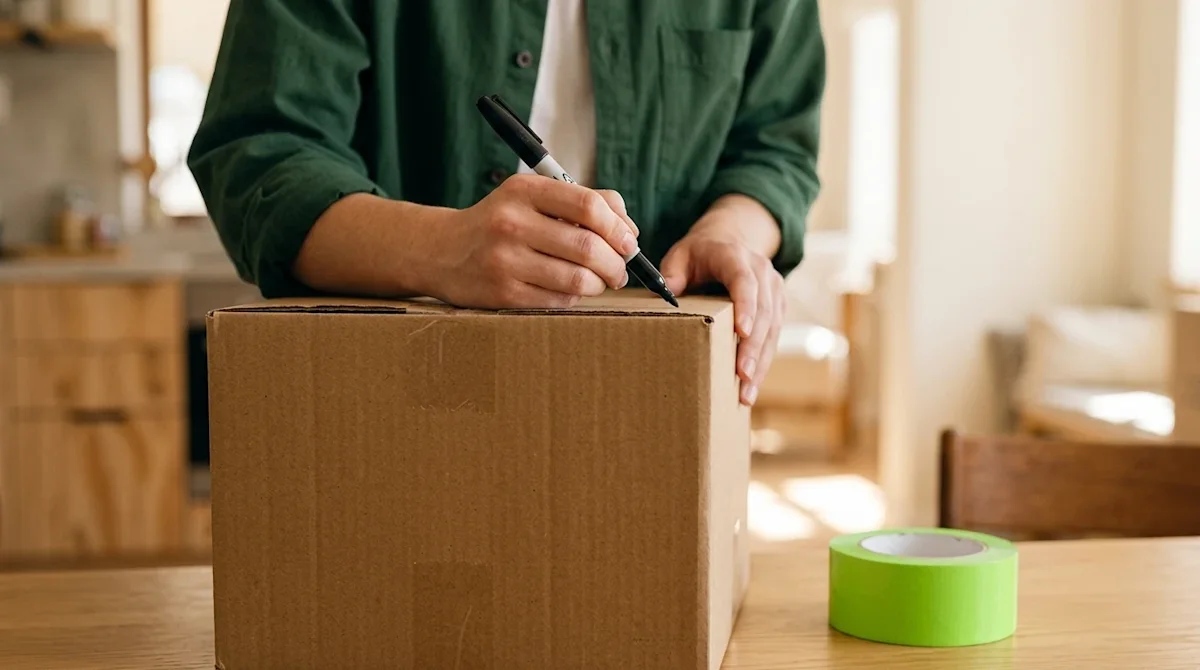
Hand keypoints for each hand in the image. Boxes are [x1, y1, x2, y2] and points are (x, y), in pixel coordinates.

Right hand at [426, 175, 638, 308]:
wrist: (441, 251)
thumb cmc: (501, 223)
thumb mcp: (532, 197)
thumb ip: (583, 201)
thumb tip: (630, 230)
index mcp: (524, 190)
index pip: (589, 205)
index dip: (619, 228)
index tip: (629, 242)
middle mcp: (512, 222)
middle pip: (588, 246)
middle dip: (616, 263)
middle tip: (620, 270)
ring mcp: (505, 260)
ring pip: (578, 279)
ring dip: (600, 285)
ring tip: (599, 282)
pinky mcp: (503, 294)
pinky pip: (559, 301)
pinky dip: (576, 298)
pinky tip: (571, 291)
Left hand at [661, 217, 785, 405]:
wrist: (729, 242)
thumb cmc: (699, 254)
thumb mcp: (680, 255)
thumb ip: (672, 272)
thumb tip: (668, 294)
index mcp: (735, 256)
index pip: (745, 282)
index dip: (746, 307)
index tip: (743, 332)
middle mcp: (761, 272)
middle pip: (764, 312)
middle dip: (753, 347)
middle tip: (743, 376)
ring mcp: (774, 290)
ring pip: (773, 329)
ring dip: (760, 362)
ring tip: (747, 393)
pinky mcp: (778, 307)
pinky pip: (773, 337)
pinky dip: (762, 362)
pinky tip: (751, 386)